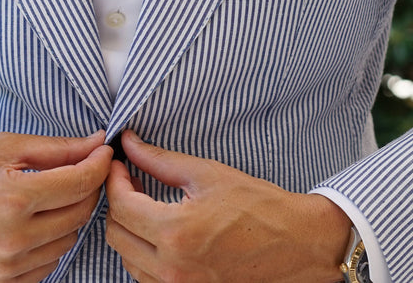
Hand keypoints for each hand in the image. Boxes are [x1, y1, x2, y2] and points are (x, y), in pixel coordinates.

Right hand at [0, 130, 111, 281]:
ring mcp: (6, 268)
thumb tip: (96, 143)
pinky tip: (33, 224)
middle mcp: (12, 239)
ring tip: (49, 197)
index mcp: (13, 198)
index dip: (100, 164)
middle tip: (79, 170)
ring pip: (68, 241)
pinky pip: (48, 265)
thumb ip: (55, 149)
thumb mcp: (2, 147)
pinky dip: (49, 243)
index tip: (104, 153)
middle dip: (87, 188)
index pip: (80, 183)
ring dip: (68, 217)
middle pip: (80, 213)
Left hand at [105, 130, 350, 282]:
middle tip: (130, 182)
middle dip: (117, 204)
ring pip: (127, 260)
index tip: (119, 165)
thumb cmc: (260, 207)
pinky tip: (159, 234)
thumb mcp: (208, 174)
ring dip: (128, 231)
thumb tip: (128, 143)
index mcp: (176, 232)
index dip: (114, 179)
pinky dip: (142, 255)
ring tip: (145, 206)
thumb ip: (159, 160)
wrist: (298, 246)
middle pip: (116, 235)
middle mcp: (172, 268)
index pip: (120, 205)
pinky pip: (146, 278)